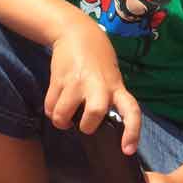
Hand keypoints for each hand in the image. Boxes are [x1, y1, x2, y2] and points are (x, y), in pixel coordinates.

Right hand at [45, 18, 140, 153]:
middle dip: (87, 125)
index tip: (127, 150)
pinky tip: (56, 105)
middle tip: (84, 125)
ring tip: (64, 117)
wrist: (77, 33)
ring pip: (64, 114)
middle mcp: (99, 85)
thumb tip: (98, 126)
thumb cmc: (98, 62)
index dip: (132, 132)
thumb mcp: (111, 78)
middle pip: (95, 113)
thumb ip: (109, 99)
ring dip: (61, 121)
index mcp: (117, 87)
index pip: (131, 110)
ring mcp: (77, 82)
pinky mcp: (58, 79)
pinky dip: (51, 111)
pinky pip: (50, 106)